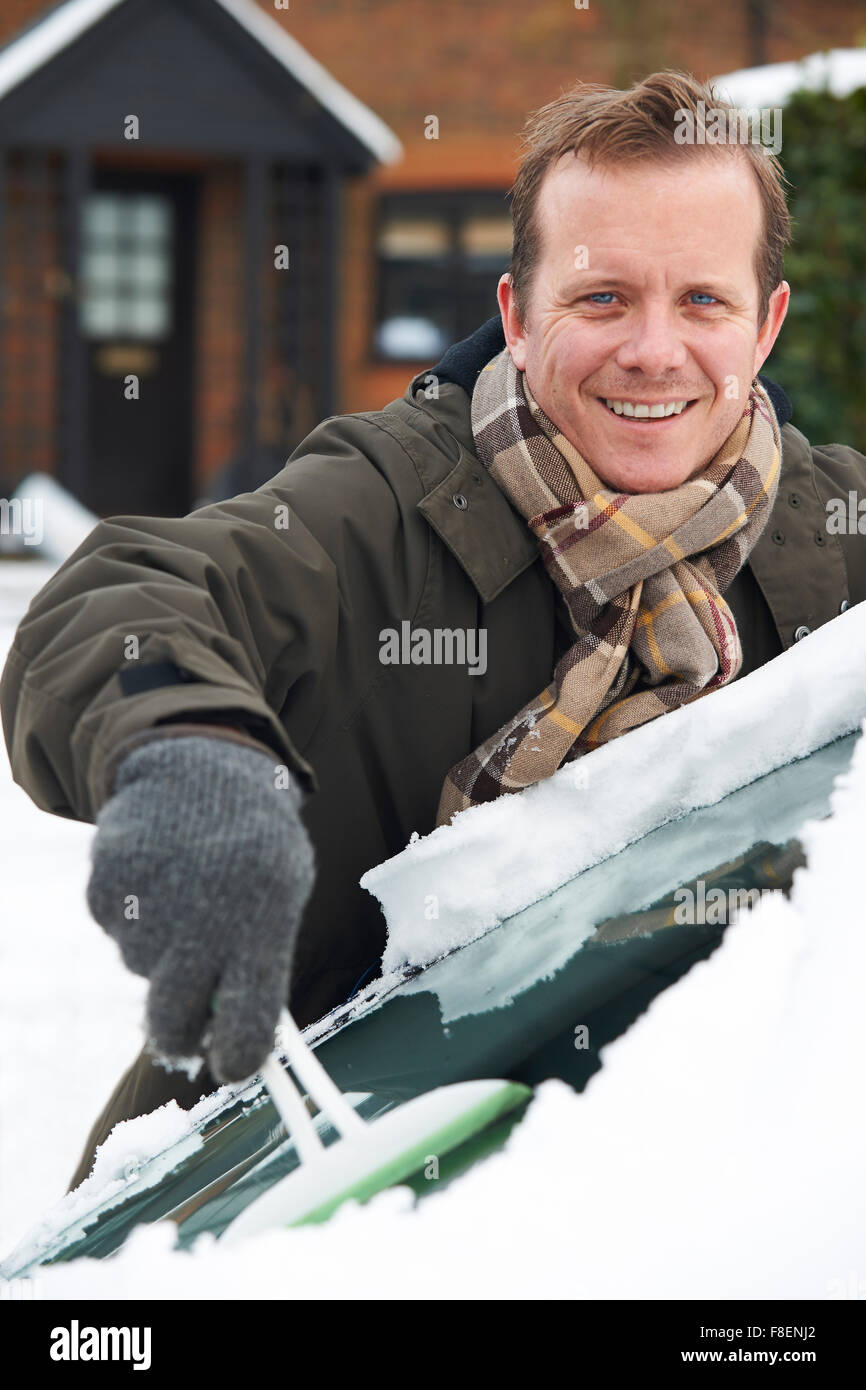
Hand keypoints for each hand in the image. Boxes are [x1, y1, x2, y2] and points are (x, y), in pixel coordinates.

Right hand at [86, 735, 315, 1081]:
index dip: (237, 1058)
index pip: (246, 1024)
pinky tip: (159, 878)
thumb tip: (240, 1032)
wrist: (202, 764)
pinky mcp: (106, 888)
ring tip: (186, 898)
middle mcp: (198, 924)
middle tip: (190, 1022)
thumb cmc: (255, 839)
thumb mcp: (283, 891)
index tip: (233, 1065)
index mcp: (259, 927)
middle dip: (181, 1034)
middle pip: (174, 1023)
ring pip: (144, 970)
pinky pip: (117, 931)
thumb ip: (263, 958)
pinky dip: (134, 917)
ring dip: (162, 953)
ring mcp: (146, 908)